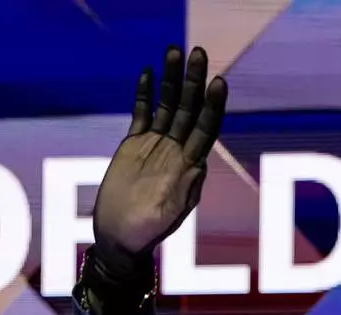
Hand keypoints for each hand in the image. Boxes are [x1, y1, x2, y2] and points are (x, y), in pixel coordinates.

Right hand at [91, 46, 226, 276]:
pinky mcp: (134, 145)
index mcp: (190, 166)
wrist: (121, 237)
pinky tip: (149, 73)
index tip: (218, 82)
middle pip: (189, 109)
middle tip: (198, 52)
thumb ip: (185, 189)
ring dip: (171, 80)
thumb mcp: (169, 213)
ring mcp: (156, 146)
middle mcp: (177, 151)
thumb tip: (198, 167)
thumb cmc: (147, 231)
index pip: (207, 128)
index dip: (213, 105)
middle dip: (193, 81)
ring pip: (167, 106)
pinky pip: (143, 114)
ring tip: (174, 51)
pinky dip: (146, 94)